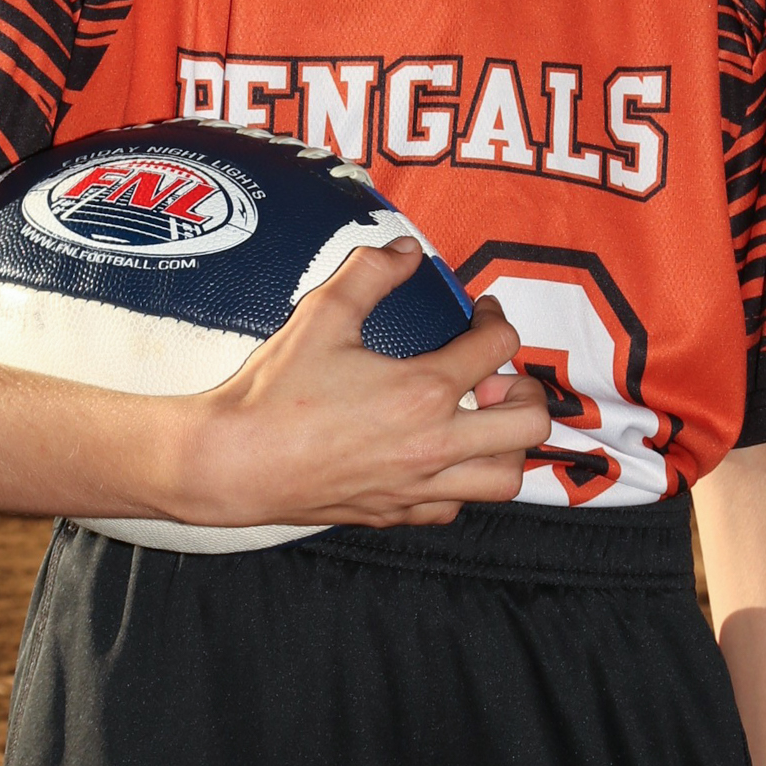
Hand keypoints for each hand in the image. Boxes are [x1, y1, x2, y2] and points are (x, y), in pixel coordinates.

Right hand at [170, 239, 550, 529]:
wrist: (234, 462)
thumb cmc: (275, 391)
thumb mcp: (322, 314)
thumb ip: (371, 272)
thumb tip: (408, 251)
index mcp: (424, 390)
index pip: (500, 347)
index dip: (496, 318)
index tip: (479, 313)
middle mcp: (434, 444)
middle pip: (530, 423)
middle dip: (527, 391)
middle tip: (495, 375)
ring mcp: (419, 485)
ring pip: (506, 478)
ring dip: (507, 445)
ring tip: (481, 420)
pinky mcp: (397, 513)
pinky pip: (456, 507)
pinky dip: (461, 483)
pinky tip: (437, 457)